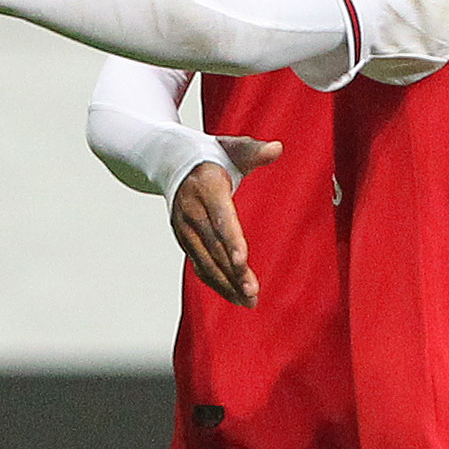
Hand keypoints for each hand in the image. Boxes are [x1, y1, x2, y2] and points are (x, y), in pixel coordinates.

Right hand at [171, 136, 283, 307]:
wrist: (171, 162)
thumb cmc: (212, 155)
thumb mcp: (232, 147)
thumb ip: (254, 150)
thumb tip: (277, 148)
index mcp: (206, 187)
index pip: (219, 216)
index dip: (230, 239)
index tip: (242, 260)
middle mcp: (192, 211)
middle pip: (214, 246)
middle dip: (232, 271)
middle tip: (253, 292)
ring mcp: (185, 228)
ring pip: (205, 260)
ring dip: (226, 283)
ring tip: (249, 300)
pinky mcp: (184, 240)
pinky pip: (200, 264)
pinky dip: (216, 282)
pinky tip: (234, 296)